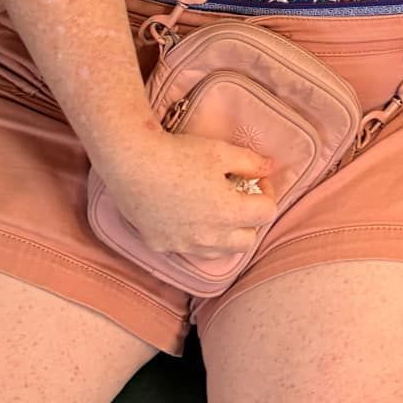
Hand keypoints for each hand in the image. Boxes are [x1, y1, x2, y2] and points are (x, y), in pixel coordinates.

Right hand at [98, 126, 276, 261]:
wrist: (131, 162)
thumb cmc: (179, 154)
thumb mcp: (221, 151)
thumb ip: (251, 162)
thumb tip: (271, 167)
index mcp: (229, 213)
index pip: (267, 213)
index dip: (267, 193)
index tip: (255, 180)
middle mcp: (210, 237)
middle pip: (247, 240)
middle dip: (249, 220)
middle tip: (238, 198)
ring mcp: (184, 244)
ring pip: (218, 251)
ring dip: (225, 234)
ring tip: (214, 209)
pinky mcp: (162, 245)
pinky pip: (187, 248)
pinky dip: (194, 237)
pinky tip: (186, 215)